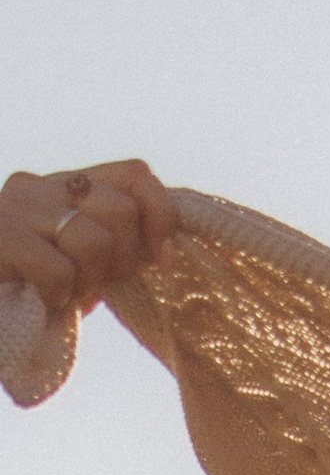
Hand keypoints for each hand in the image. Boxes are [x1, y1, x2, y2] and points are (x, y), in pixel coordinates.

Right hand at [0, 160, 178, 317]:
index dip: (161, 214)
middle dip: (123, 260)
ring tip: (66, 293)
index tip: (163, 256)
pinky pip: (58, 268)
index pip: (135, 174)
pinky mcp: (0, 236)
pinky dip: (60, 295)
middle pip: (121, 209)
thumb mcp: (82, 263)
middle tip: (96, 285)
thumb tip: (167, 248)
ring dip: (90, 281)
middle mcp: (41, 185)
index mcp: (65, 186)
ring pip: (94, 239)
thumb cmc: (27, 289)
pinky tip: (45, 300)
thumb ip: (117, 246)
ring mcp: (16, 207)